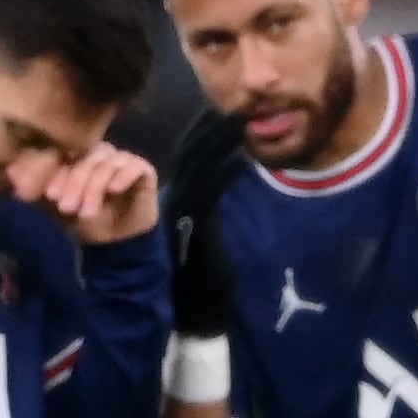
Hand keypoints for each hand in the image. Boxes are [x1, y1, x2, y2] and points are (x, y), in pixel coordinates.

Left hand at [44, 142, 159, 243]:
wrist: (114, 243)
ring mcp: (121, 159)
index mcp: (76, 155)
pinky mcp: (143, 169)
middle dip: (74, 182)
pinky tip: (113, 191)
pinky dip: (123, 176)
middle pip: (85, 155)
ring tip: (87, 212)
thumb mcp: (53, 207)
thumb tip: (11, 172)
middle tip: (67, 207)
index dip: (57, 170)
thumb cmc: (83, 221)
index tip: (49, 195)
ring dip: (95, 187)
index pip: (65, 150)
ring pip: (106, 162)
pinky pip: (134, 165)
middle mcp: (98, 152)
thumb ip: (33, 189)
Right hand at [162, 106, 248, 336]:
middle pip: (188, 154)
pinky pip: (208, 196)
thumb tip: (217, 182)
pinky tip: (244, 161)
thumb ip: (207, 203)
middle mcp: (174, 201)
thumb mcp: (205, 230)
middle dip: (208, 128)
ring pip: (197, 169)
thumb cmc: (202, 274)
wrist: (195, 310)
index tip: (219, 110)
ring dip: (219, 145)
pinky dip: (225, 176)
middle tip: (232, 106)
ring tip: (242, 125)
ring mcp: (182, 214)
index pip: (186, 155)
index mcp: (176, 198)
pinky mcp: (194, 230)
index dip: (200, 130)